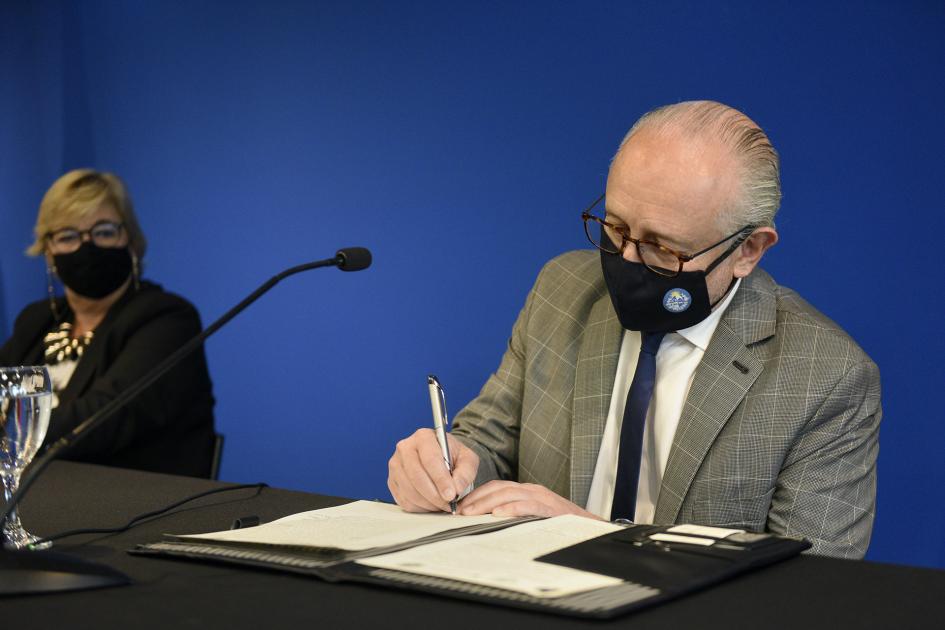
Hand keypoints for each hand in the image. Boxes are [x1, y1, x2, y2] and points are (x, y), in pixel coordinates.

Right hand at [388, 428, 478, 512]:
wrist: (442, 458)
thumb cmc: (454, 456)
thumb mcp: (467, 459)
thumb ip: (465, 472)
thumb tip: (457, 488)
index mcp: (423, 437)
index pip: (430, 460)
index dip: (441, 480)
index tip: (451, 495)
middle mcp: (405, 448)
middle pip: (417, 477)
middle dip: (434, 495)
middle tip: (449, 504)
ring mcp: (395, 465)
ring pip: (409, 491)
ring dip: (428, 503)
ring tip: (442, 505)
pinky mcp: (392, 481)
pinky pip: (404, 500)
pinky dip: (419, 507)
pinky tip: (431, 504)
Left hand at [458, 480, 602, 519]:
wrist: (591, 527)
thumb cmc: (561, 524)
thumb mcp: (534, 516)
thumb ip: (516, 514)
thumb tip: (489, 522)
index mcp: (528, 491)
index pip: (497, 487)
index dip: (478, 495)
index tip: (462, 506)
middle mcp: (533, 490)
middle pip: (499, 488)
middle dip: (477, 499)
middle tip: (461, 511)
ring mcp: (542, 497)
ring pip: (509, 494)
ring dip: (488, 503)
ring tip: (472, 513)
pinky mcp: (551, 508)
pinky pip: (528, 505)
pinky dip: (512, 509)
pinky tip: (498, 515)